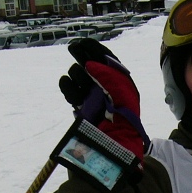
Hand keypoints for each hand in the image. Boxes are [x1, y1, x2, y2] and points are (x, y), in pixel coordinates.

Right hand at [59, 39, 148, 159]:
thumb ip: (108, 75)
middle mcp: (106, 88)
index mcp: (121, 84)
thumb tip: (90, 64)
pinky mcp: (80, 107)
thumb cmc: (123, 122)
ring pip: (78, 75)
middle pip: (91, 64)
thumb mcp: (122, 94)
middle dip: (83, 56)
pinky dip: (68, 86)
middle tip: (74, 49)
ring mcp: (92, 97)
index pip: (107, 60)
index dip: (95, 50)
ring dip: (78, 75)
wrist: (113, 148)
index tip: (83, 44)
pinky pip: (69, 89)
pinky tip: (70, 87)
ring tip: (82, 86)